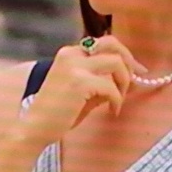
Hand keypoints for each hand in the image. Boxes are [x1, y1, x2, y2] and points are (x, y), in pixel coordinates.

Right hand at [16, 35, 146, 147]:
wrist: (35, 128)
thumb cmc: (56, 112)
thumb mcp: (79, 89)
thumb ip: (99, 78)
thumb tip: (127, 75)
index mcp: (68, 53)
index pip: (103, 43)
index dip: (123, 55)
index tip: (135, 71)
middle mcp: (70, 54)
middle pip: (112, 44)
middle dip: (129, 60)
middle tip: (137, 78)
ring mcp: (75, 67)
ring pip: (116, 63)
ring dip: (125, 82)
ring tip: (119, 100)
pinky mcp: (80, 83)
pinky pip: (111, 87)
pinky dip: (117, 100)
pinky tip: (112, 111)